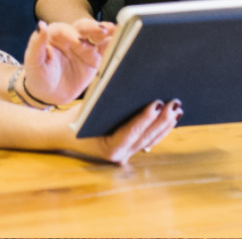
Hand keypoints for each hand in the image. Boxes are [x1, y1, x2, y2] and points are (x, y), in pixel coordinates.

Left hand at [23, 19, 114, 106]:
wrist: (49, 94)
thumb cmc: (38, 76)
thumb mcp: (34, 62)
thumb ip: (37, 44)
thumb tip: (41, 25)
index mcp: (55, 35)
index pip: (64, 29)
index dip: (71, 34)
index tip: (77, 41)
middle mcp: (72, 37)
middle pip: (83, 28)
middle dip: (93, 28)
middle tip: (102, 30)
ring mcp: (85, 47)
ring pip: (97, 36)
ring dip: (106, 32)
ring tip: (116, 30)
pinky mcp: (95, 57)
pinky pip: (105, 49)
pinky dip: (114, 44)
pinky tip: (123, 40)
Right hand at [63, 98, 183, 164]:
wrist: (64, 134)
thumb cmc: (74, 119)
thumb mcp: (87, 110)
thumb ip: (107, 103)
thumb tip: (128, 86)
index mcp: (108, 148)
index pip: (131, 132)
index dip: (145, 118)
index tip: (158, 103)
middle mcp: (120, 156)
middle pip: (146, 137)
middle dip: (162, 120)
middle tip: (174, 103)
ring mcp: (126, 154)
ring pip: (151, 139)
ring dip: (165, 124)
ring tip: (177, 109)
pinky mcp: (130, 149)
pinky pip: (148, 140)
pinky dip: (160, 129)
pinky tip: (171, 119)